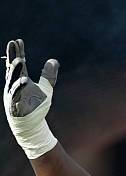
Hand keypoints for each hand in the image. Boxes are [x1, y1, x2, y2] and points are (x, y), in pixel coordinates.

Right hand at [3, 38, 59, 158]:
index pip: (18, 64)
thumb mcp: (46, 88)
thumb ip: (49, 75)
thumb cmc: (37, 106)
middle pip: (13, 68)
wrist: (31, 125)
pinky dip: (19, 87)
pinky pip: (16, 94)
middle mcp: (15, 85)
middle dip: (13, 56)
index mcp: (21, 80)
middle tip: (13, 44)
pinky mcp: (15, 105)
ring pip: (13, 80)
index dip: (17, 52)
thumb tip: (54, 60)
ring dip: (16, 70)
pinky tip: (24, 80)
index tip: (18, 41)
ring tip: (20, 59)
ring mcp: (13, 95)